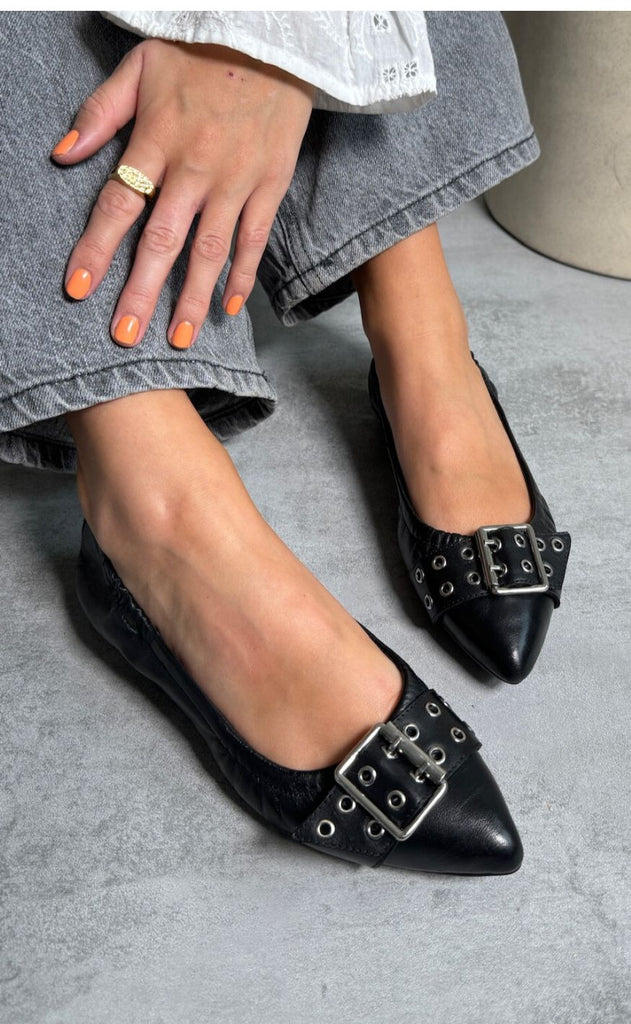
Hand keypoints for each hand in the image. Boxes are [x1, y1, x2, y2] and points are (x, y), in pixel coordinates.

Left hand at [51, 39, 313, 348]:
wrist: (275, 34)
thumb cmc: (202, 50)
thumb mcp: (141, 65)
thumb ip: (101, 112)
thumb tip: (63, 154)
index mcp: (157, 139)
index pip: (119, 204)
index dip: (96, 249)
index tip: (79, 289)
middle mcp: (194, 167)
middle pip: (162, 241)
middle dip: (141, 292)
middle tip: (125, 335)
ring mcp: (236, 179)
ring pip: (210, 250)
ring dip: (191, 298)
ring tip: (177, 339)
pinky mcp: (270, 184)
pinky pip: (255, 239)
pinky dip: (243, 276)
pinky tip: (230, 308)